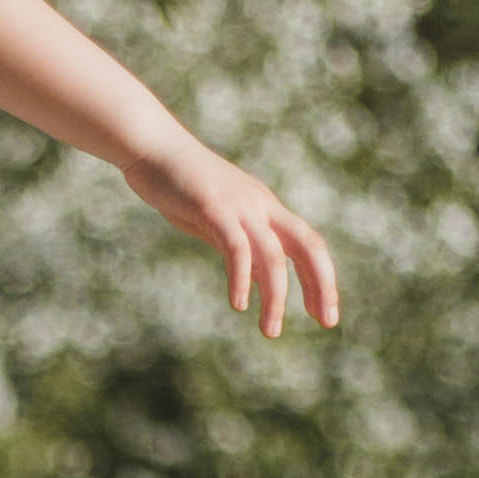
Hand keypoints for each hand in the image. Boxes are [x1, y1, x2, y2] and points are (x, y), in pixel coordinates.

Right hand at [119, 133, 337, 341]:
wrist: (152, 147)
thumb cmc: (180, 186)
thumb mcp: (218, 223)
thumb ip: (242, 248)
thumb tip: (259, 280)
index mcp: (266, 209)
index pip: (308, 245)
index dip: (322, 280)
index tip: (324, 314)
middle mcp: (261, 206)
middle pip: (308, 246)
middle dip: (321, 285)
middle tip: (326, 322)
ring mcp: (239, 206)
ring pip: (273, 256)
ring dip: (275, 298)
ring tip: (270, 331)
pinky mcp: (213, 207)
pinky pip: (236, 247)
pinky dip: (240, 278)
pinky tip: (238, 304)